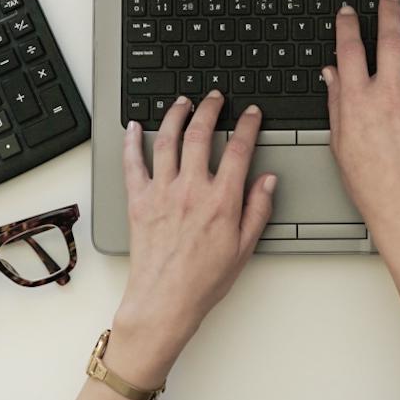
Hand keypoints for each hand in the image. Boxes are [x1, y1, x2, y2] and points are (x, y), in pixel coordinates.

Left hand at [108, 92, 275, 387]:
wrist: (164, 301)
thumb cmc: (203, 281)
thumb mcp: (244, 248)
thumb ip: (258, 210)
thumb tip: (268, 181)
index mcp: (221, 200)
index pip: (238, 149)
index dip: (248, 125)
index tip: (251, 114)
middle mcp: (191, 189)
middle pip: (200, 134)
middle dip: (210, 108)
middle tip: (215, 98)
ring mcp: (162, 192)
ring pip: (167, 140)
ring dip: (175, 115)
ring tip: (182, 102)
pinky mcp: (138, 201)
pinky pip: (132, 163)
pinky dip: (131, 141)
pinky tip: (133, 127)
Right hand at [324, 0, 399, 256]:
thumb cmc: (369, 181)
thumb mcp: (340, 141)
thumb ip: (337, 102)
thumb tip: (333, 75)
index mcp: (358, 100)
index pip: (350, 50)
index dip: (347, 26)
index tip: (347, 12)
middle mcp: (388, 94)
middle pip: (389, 40)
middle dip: (390, 12)